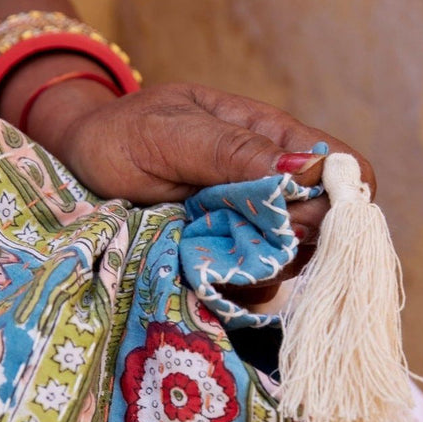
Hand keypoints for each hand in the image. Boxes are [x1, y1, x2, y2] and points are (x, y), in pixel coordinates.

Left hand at [20, 78, 374, 299]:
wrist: (76, 168)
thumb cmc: (121, 135)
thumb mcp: (170, 132)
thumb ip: (232, 150)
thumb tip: (303, 172)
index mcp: (272, 139)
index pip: (347, 168)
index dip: (344, 199)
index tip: (303, 221)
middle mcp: (272, 187)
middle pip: (326, 227)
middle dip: (294, 242)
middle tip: (240, 239)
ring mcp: (251, 229)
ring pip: (291, 264)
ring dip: (257, 268)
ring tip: (203, 248)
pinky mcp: (227, 264)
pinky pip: (253, 289)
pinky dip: (232, 289)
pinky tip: (196, 271)